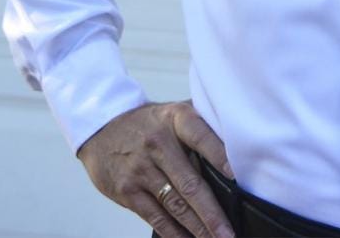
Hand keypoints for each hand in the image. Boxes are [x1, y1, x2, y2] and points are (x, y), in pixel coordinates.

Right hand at [77, 100, 234, 237]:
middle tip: (229, 233)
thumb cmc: (148, 123)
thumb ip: (202, 122)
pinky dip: (174, 233)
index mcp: (175, 119)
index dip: (219, 155)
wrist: (101, 127)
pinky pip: (155, 217)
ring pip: (174, 205)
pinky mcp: (127, 190)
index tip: (237, 177)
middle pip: (190, 183)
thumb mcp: (173, 112)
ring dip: (197, 228)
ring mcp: (140, 169)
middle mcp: (158, 143)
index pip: (201, 136)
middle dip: (212, 213)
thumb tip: (238, 140)